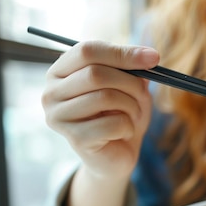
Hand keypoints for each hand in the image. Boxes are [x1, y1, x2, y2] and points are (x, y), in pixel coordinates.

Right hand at [42, 41, 159, 179]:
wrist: (116, 155)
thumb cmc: (120, 115)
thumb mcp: (130, 87)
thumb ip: (134, 69)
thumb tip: (148, 56)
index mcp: (60, 71)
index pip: (87, 50)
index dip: (122, 53)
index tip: (153, 58)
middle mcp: (52, 92)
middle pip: (96, 74)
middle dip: (130, 83)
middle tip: (144, 94)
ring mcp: (59, 116)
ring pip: (105, 97)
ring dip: (131, 106)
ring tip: (133, 115)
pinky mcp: (74, 139)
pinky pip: (113, 123)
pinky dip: (129, 126)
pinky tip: (123, 133)